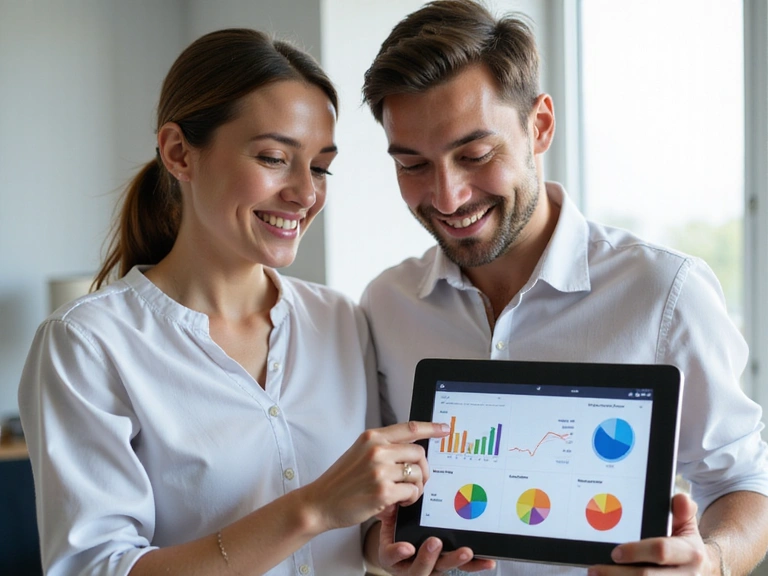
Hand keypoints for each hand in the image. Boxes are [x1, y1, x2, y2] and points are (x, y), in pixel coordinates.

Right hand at [301, 421, 449, 530]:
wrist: (320, 502)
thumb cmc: (341, 481)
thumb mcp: (359, 453)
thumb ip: (383, 448)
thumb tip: (413, 452)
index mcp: (372, 437)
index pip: (409, 427)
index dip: (431, 428)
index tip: (445, 428)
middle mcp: (377, 450)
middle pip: (418, 453)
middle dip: (422, 469)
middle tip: (416, 481)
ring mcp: (380, 470)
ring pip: (417, 473)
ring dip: (416, 486)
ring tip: (404, 494)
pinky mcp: (383, 491)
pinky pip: (411, 492)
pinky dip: (409, 499)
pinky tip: (398, 503)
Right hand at [376, 505, 495, 574]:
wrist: (400, 550)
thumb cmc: (394, 533)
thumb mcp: (386, 523)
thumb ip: (388, 513)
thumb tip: (389, 502)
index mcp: (391, 556)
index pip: (392, 556)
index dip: (398, 553)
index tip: (407, 547)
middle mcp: (411, 567)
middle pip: (420, 568)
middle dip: (428, 556)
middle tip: (435, 542)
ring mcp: (431, 569)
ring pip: (442, 569)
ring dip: (454, 561)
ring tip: (465, 552)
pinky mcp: (447, 566)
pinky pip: (462, 568)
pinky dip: (474, 565)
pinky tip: (487, 561)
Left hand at [588, 494, 718, 574]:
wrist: (701, 567)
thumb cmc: (684, 541)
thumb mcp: (685, 523)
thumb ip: (681, 510)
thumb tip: (681, 499)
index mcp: (690, 552)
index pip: (661, 551)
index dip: (636, 551)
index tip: (615, 553)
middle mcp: (687, 575)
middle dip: (618, 574)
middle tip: (594, 569)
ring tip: (595, 575)